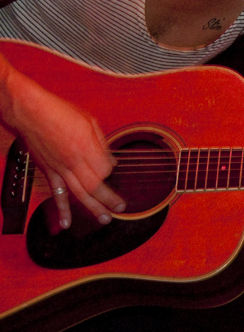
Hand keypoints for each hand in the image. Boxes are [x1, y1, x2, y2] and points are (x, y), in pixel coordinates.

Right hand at [5, 71, 124, 228]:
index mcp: (86, 147)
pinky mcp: (48, 172)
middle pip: (95, 186)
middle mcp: (73, 161)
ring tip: (104, 219)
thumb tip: (112, 160)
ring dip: (93, 208)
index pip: (105, 170)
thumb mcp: (89, 121)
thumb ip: (101, 143)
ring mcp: (59, 169)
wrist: (31, 112)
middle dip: (109, 199)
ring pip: (79, 194)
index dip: (111, 172)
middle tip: (120, 208)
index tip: (114, 170)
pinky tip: (66, 223)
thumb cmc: (60, 112)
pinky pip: (57, 194)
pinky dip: (62, 210)